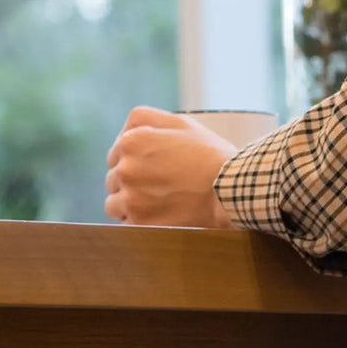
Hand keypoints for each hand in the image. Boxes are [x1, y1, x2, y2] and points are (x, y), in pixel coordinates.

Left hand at [105, 108, 237, 226]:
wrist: (232, 192)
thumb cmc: (213, 157)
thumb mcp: (180, 123)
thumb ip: (145, 120)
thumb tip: (124, 133)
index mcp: (131, 142)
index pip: (115, 156)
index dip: (134, 165)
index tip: (153, 174)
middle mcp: (125, 169)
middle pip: (114, 181)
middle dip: (131, 186)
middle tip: (158, 193)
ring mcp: (131, 198)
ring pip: (114, 205)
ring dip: (130, 207)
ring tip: (156, 210)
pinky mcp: (141, 224)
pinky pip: (128, 227)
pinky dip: (140, 226)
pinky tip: (160, 221)